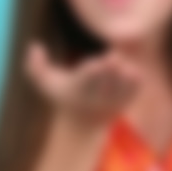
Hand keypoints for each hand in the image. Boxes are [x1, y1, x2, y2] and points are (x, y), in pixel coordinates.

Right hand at [23, 41, 141, 125]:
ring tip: (118, 66)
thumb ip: (35, 66)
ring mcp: (114, 99)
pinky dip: (135, 76)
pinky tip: (128, 71)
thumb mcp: (45, 83)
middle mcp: (97, 96)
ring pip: (125, 80)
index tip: (100, 63)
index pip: (89, 79)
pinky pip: (136, 85)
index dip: (95, 70)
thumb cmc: (64, 97)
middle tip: (113, 58)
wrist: (84, 124)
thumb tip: (35, 45)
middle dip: (113, 66)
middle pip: (109, 77)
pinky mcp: (126, 100)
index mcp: (78, 88)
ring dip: (125, 70)